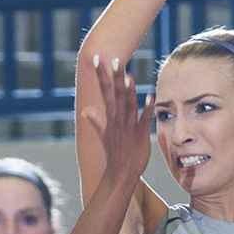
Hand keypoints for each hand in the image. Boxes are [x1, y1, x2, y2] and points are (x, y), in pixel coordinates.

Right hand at [94, 58, 153, 185]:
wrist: (120, 174)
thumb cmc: (114, 154)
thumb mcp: (103, 136)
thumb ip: (95, 121)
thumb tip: (85, 111)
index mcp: (110, 118)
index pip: (105, 92)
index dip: (101, 75)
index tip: (97, 59)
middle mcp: (118, 120)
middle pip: (116, 95)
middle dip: (114, 78)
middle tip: (114, 60)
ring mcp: (129, 128)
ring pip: (128, 105)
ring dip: (129, 91)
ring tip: (128, 75)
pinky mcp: (140, 136)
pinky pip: (143, 120)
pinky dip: (145, 109)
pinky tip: (149, 97)